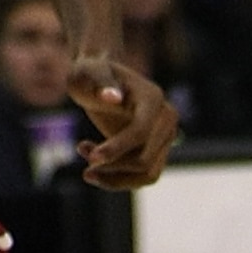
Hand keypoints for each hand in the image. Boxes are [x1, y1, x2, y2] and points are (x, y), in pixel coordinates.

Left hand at [67, 52, 180, 191]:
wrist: (98, 80)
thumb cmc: (90, 74)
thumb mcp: (87, 73)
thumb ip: (100, 82)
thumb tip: (114, 97)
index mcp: (152, 97)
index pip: (139, 132)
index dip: (115, 148)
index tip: (90, 157)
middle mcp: (166, 118)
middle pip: (144, 159)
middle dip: (113, 167)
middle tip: (85, 164)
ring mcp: (165, 136)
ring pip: (147, 174)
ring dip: (116, 178)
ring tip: (88, 170)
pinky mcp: (158, 151)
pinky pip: (143, 177)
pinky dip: (119, 178)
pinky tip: (95, 163)